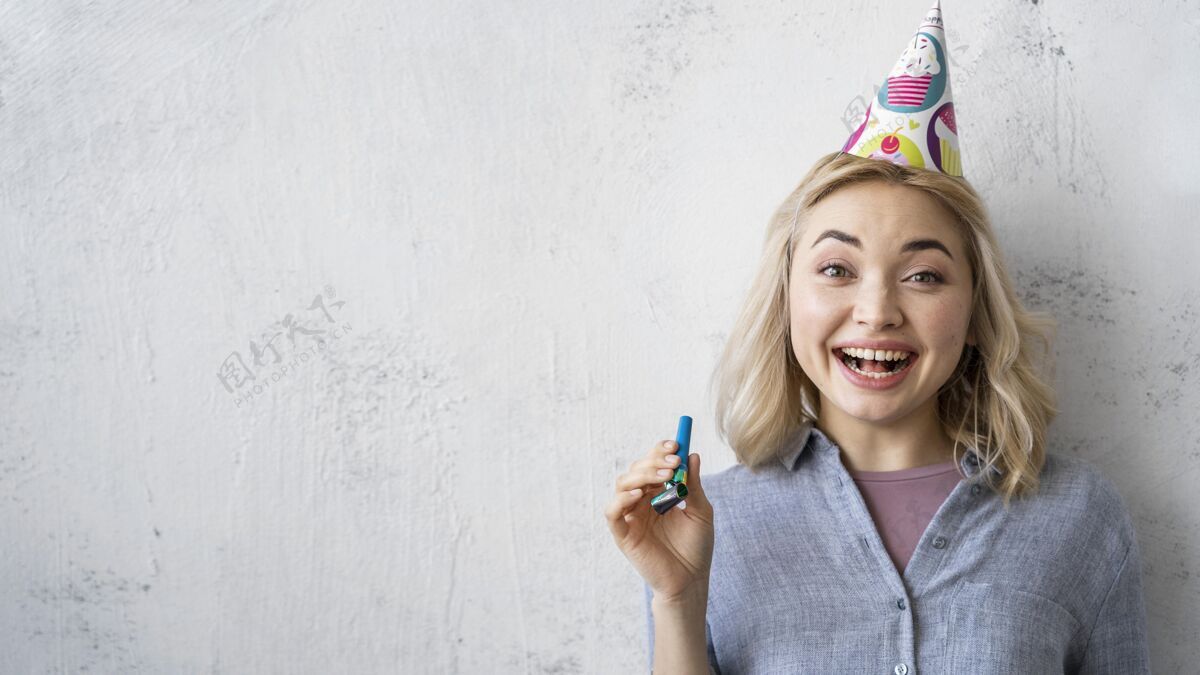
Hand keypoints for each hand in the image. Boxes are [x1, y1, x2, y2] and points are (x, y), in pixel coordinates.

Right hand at [605, 440, 714, 601]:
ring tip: (663, 477)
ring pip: (622, 484)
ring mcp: (631, 517)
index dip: (660, 451)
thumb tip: (693, 455)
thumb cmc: (696, 548)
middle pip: (636, 470)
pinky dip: (621, 500)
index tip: (676, 443)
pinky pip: (612, 512)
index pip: (652, 464)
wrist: (691, 581)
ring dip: (641, 475)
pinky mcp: (623, 534)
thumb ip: (694, 485)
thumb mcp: (701, 512)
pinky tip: (640, 495)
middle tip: (673, 462)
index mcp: (658, 494)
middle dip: (654, 461)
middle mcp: (642, 502)